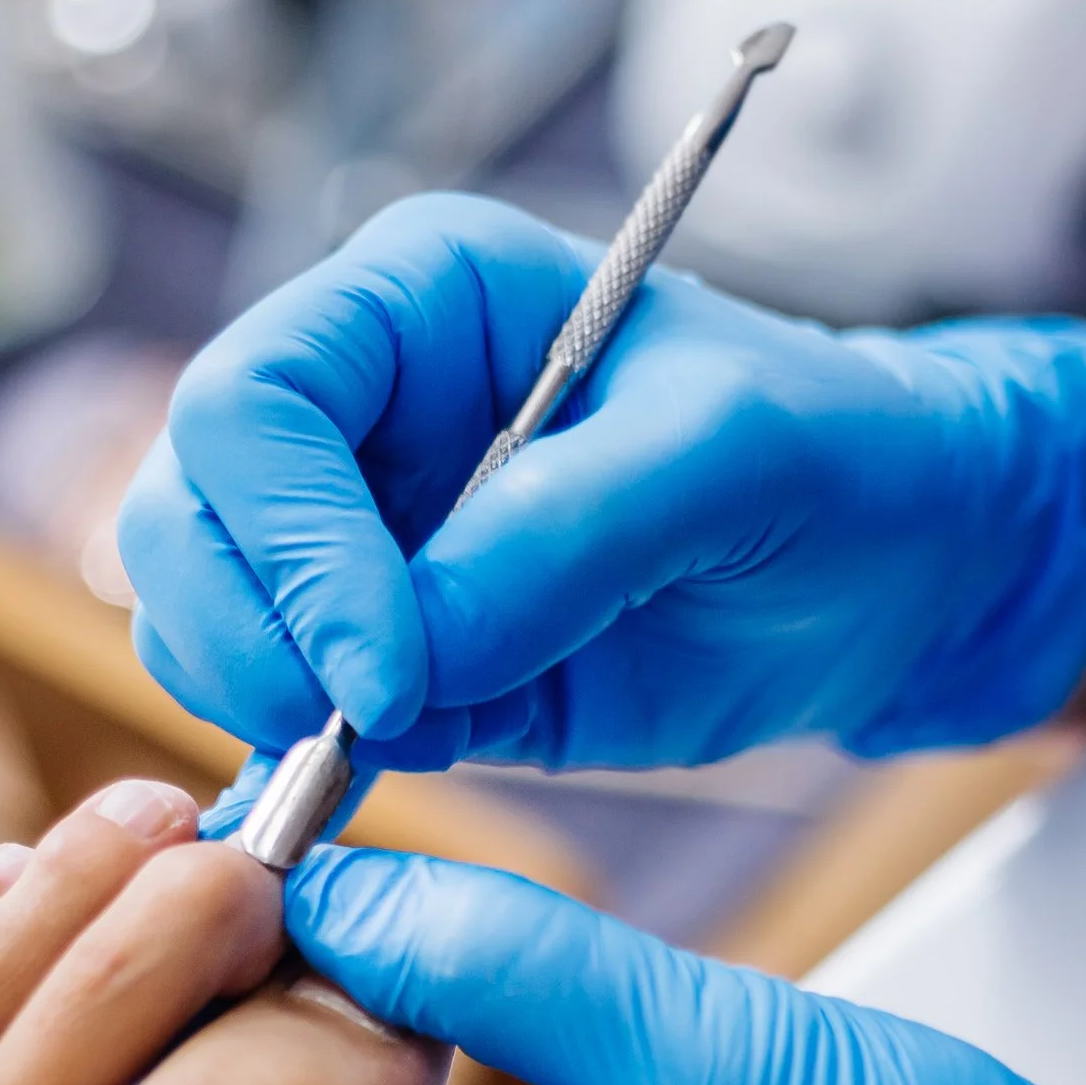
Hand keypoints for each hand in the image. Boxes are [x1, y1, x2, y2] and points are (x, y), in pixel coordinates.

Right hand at [119, 192, 1085, 769]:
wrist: (898, 571)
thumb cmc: (835, 458)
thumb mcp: (735, 458)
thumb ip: (573, 531)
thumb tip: (412, 650)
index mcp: (417, 301)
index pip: (255, 402)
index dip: (292, 541)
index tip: (392, 665)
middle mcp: (359, 413)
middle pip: (188, 514)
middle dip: (249, 631)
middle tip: (363, 724)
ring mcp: (357, 541)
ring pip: (203, 618)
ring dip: (261, 700)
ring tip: (397, 740)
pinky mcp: (384, 655)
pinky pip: (277, 711)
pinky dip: (297, 762)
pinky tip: (371, 783)